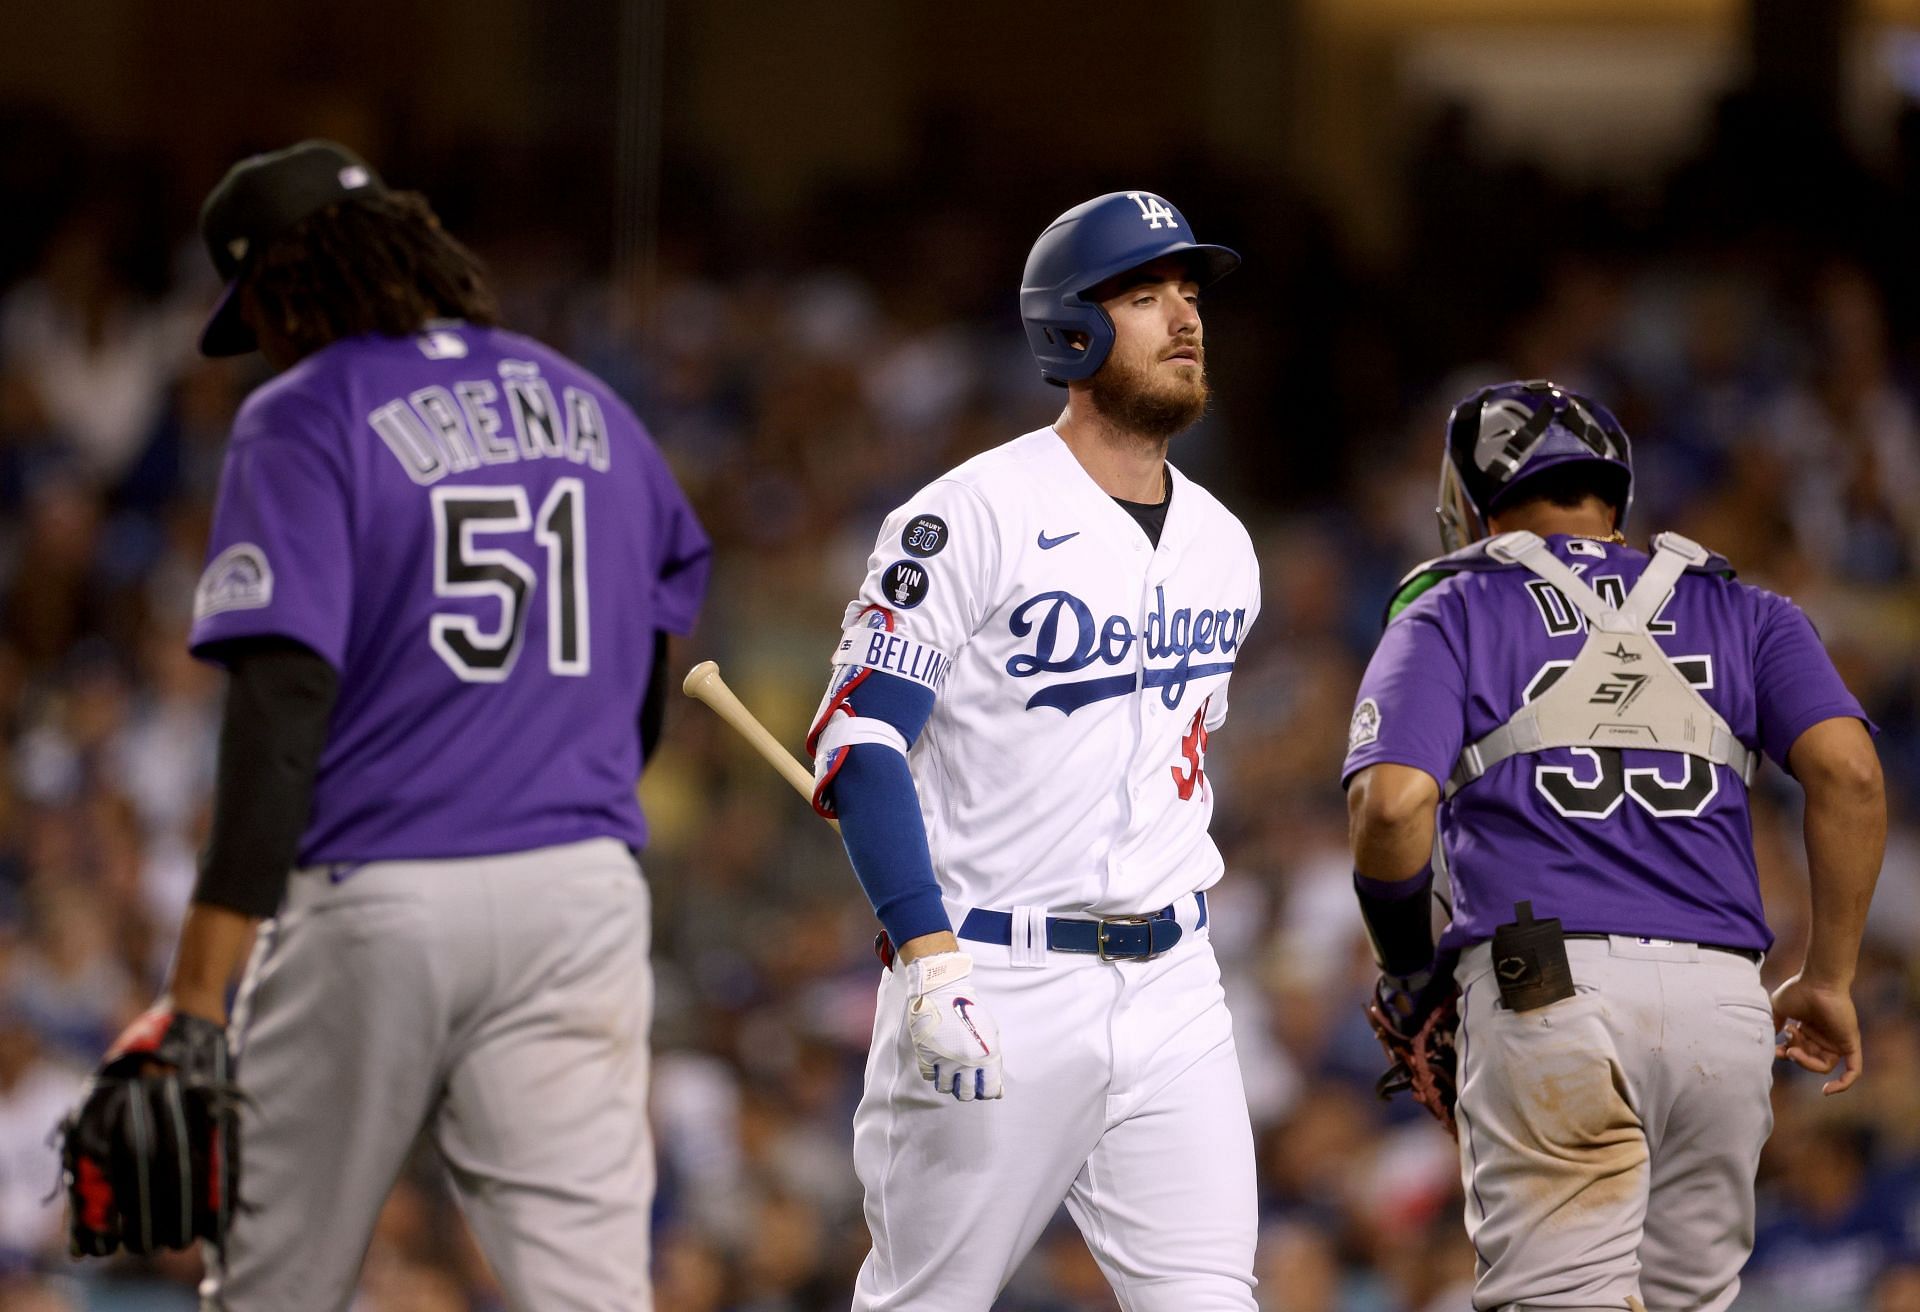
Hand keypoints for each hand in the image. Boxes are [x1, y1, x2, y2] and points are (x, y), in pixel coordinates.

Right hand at [903, 952, 1002, 1101]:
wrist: (941, 990)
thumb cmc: (969, 1009)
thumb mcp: (990, 1032)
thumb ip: (994, 1062)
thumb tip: (997, 1090)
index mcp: (986, 1056)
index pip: (988, 1091)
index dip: (986, 1091)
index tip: (982, 1086)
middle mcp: (966, 1062)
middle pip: (966, 1094)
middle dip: (967, 1090)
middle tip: (965, 1080)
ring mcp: (944, 1060)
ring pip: (946, 1088)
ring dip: (949, 1082)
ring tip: (950, 1069)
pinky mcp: (926, 1056)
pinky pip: (929, 1076)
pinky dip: (933, 1072)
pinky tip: (938, 1060)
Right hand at [1771, 972, 1862, 1094]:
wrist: (1818, 980)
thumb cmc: (1799, 989)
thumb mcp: (1778, 1007)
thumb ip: (1773, 1023)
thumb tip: (1766, 1037)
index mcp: (1810, 1030)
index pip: (1799, 1052)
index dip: (1786, 1054)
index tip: (1775, 1050)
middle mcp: (1824, 1037)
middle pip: (1809, 1060)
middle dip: (1795, 1056)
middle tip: (1786, 1045)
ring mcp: (1837, 1041)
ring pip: (1824, 1066)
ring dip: (1806, 1062)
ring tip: (1793, 1049)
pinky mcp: (1849, 1044)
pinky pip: (1853, 1071)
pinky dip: (1843, 1084)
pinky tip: (1827, 1091)